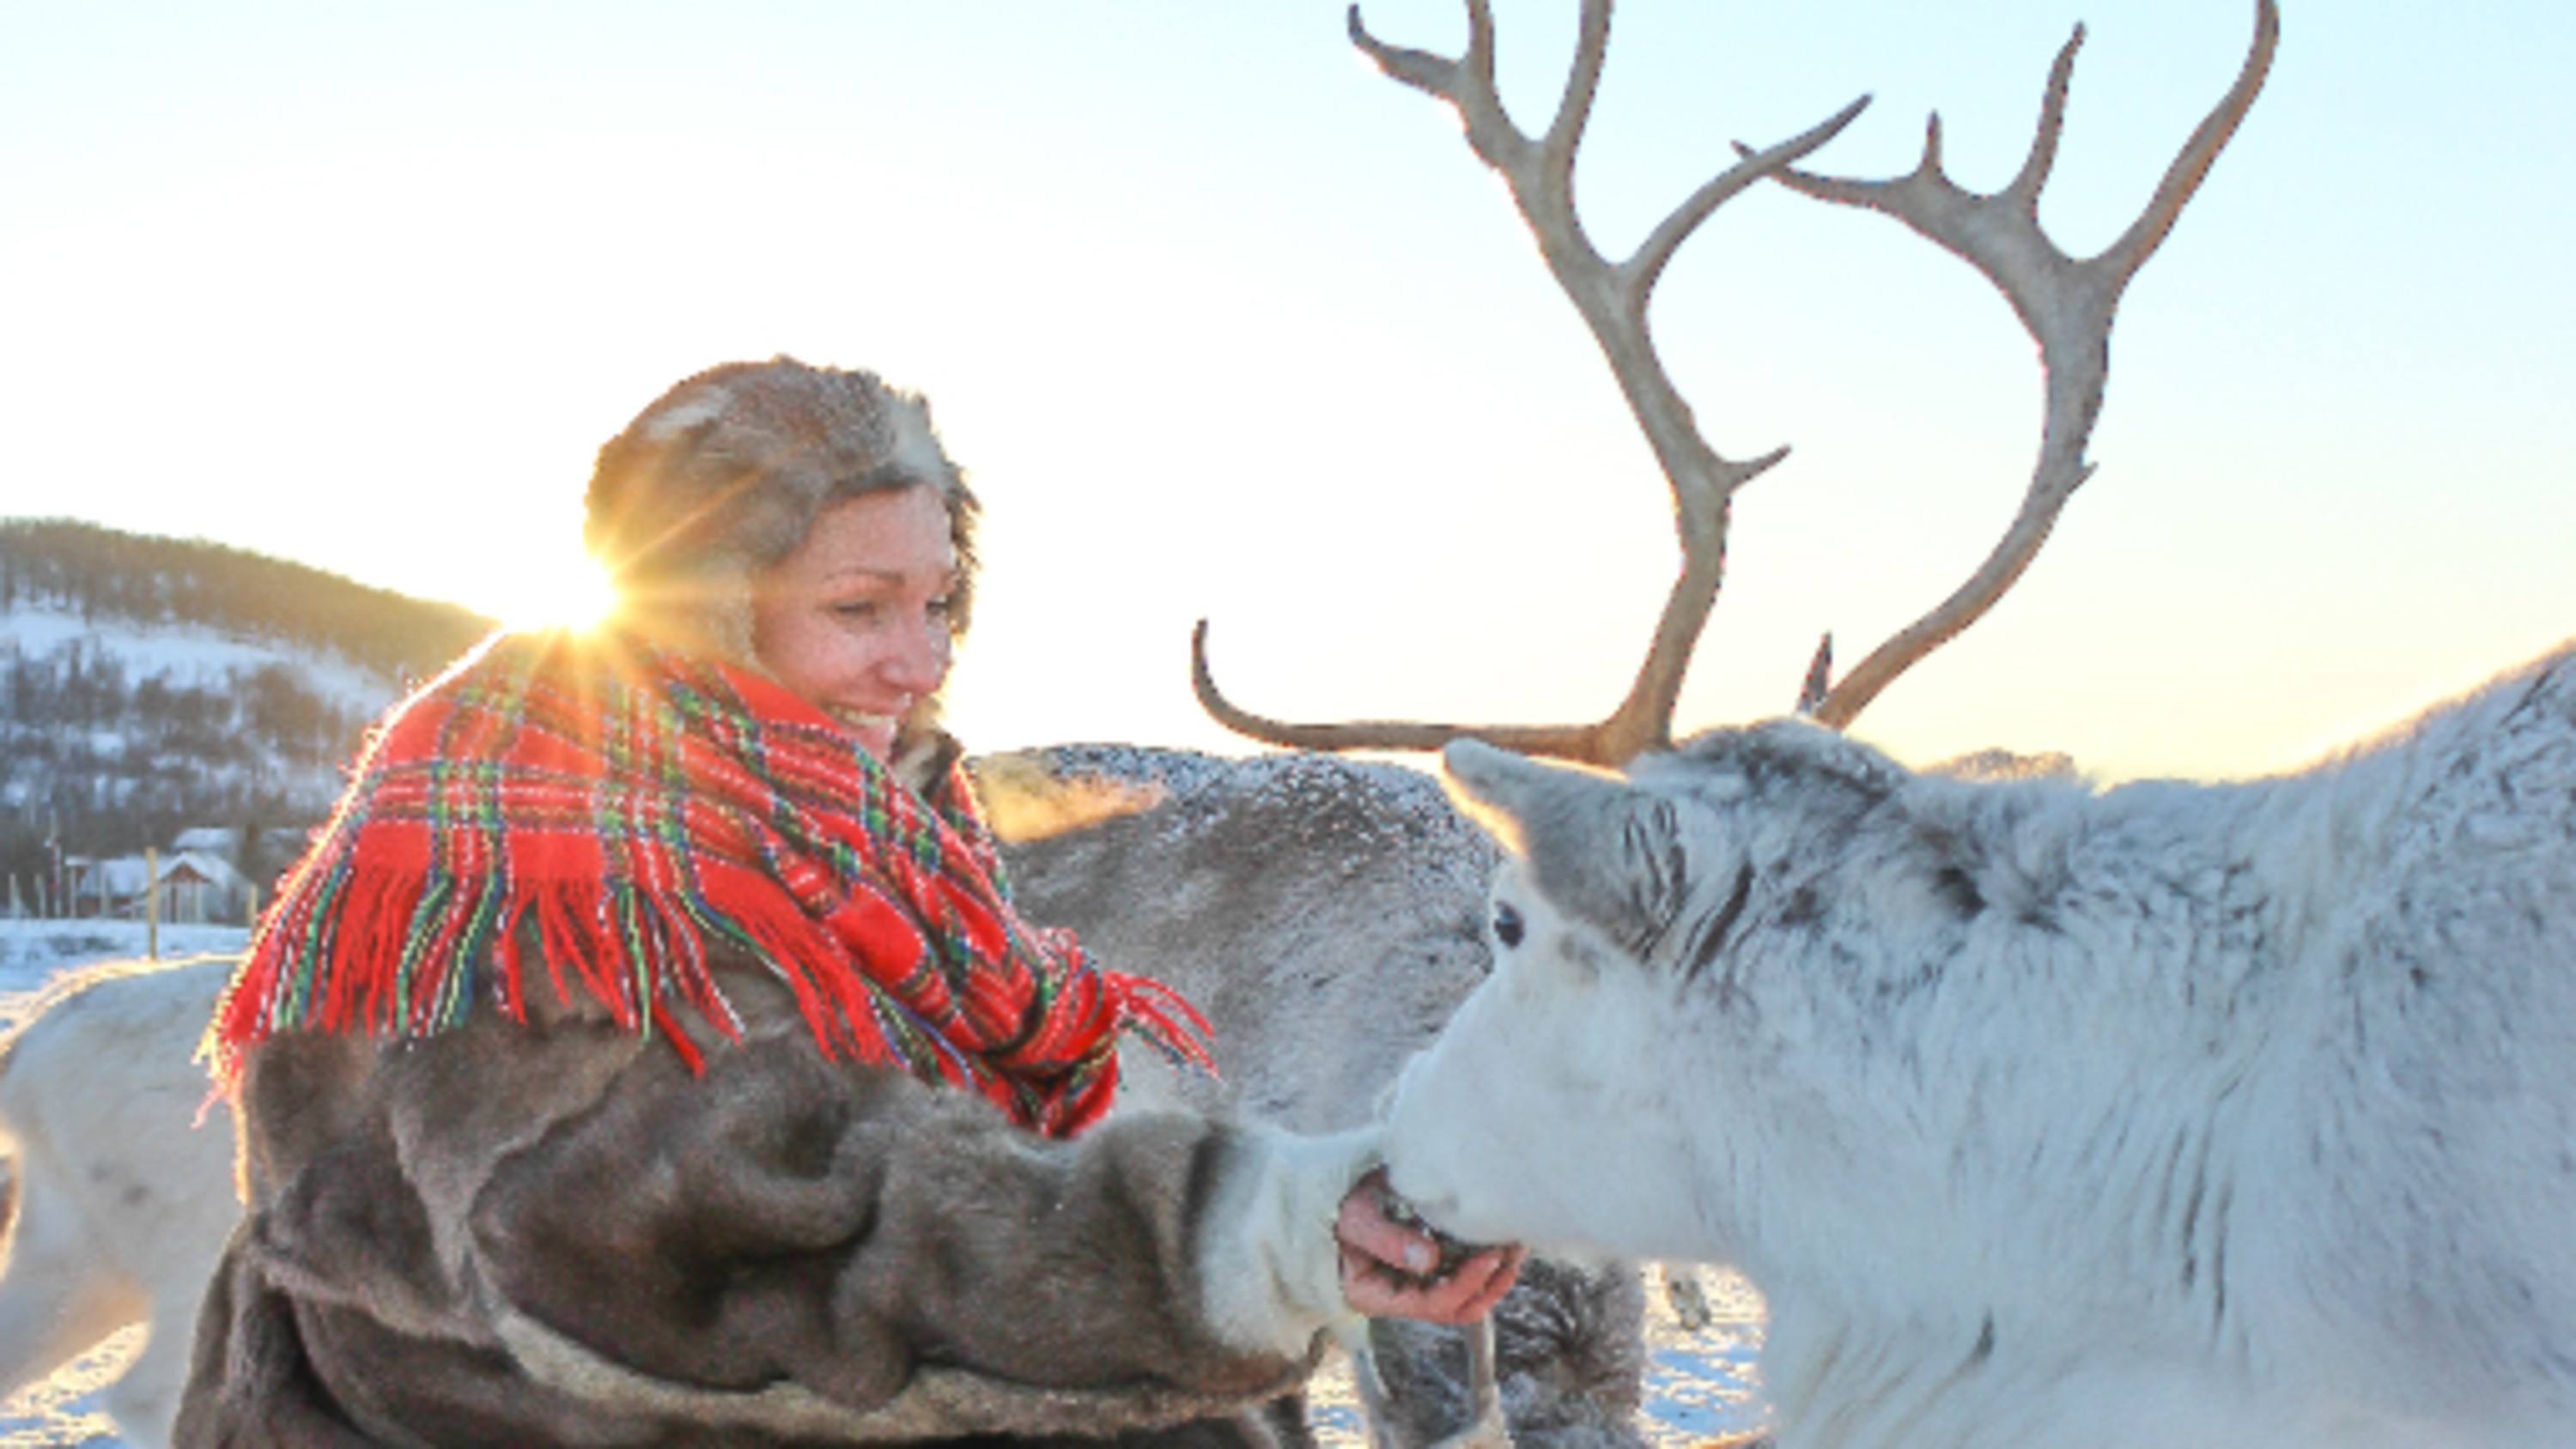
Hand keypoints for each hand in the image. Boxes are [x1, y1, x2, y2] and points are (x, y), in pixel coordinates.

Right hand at [1333, 1171, 1523, 1323]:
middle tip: (1514, 1250)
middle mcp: (1402, 1297)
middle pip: (1457, 1308)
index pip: (1433, 1303)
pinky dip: (1484, 1260)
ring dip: (1494, 1274)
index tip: (1490, 1255)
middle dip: (1491, 1285)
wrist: (1328, 1196)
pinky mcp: (1428, 1265)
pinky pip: (1462, 1273)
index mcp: (1378, 1296)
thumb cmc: (1336, 1207)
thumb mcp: (1354, 1219)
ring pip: (1466, 1295)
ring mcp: (1417, 1282)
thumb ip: (1386, 1239)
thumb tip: (1429, 1259)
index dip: (1465, 1284)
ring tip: (1515, 1243)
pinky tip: (1498, 1237)